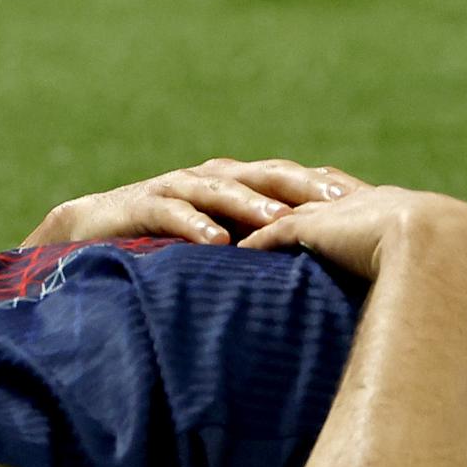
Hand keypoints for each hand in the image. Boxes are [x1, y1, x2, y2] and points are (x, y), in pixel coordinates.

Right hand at [20, 158, 371, 247]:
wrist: (89, 235)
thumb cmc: (170, 250)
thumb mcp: (228, 253)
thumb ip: (270, 259)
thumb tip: (333, 290)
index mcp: (242, 188)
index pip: (297, 183)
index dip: (333, 193)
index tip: (377, 208)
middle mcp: (215, 180)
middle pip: (268, 177)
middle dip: (306, 190)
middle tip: (343, 206)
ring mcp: (177, 187)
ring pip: (223, 190)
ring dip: (253, 205)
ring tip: (281, 222)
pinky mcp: (141, 203)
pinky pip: (171, 211)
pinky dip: (194, 224)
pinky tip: (216, 243)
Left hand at [237, 186, 466, 305]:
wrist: (447, 251)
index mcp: (411, 210)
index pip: (377, 204)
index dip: (360, 207)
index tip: (347, 209)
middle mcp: (371, 204)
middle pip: (330, 196)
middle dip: (308, 203)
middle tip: (283, 205)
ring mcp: (341, 215)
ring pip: (295, 211)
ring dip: (268, 216)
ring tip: (247, 221)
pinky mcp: (316, 231)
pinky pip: (276, 236)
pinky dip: (254, 243)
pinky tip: (234, 250)